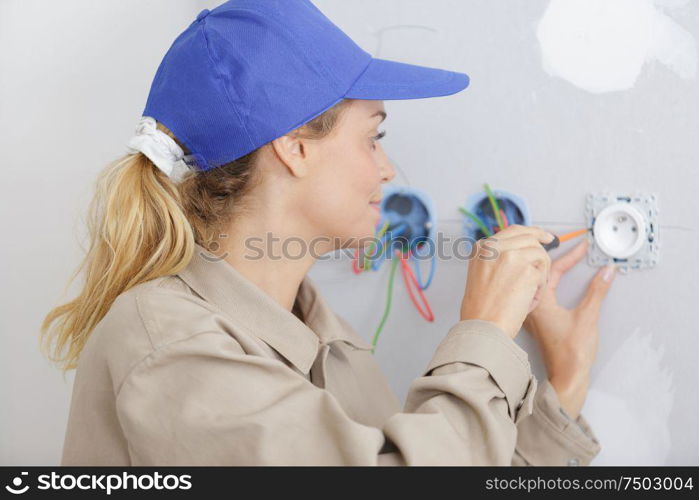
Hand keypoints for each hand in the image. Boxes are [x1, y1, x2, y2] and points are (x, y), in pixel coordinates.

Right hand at [460, 225, 554, 338]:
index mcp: (482, 248)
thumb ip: (498, 258)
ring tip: (528, 292)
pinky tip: (527, 300)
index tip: (544, 236)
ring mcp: (510, 257)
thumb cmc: (482, 309)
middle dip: (543, 249)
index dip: (532, 233)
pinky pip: (544, 274)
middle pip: (530, 238)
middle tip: (552, 250)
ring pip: (540, 254)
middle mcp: (494, 247)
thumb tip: (524, 248)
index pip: (513, 231)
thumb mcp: (481, 274)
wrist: (483, 327)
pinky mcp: (527, 271)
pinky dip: (539, 289)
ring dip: (540, 273)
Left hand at [523, 239, 615, 418]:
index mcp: (537, 301)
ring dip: (554, 269)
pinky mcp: (537, 319)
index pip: (552, 269)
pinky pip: (541, 293)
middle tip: (575, 246)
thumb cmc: (572, 352)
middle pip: (542, 272)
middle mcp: (530, 304)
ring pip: (540, 282)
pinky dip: (551, 282)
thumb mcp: (588, 317)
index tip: (582, 244)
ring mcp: (532, 312)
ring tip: (568, 257)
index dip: (570, 255)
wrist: (566, 376)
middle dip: (559, 257)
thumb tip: (607, 271)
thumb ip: (597, 291)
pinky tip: (560, 279)